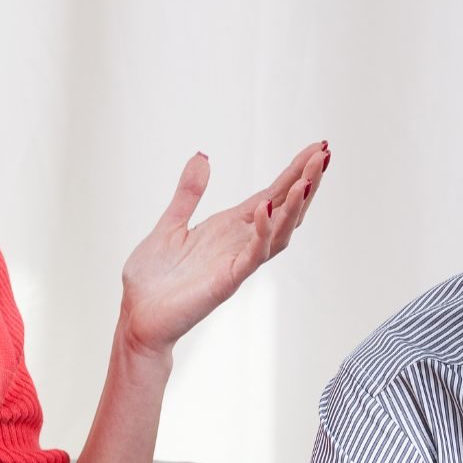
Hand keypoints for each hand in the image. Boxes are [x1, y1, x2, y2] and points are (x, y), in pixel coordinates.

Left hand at [116, 141, 330, 357]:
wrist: (137, 315)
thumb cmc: (152, 279)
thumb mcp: (170, 224)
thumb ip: (189, 193)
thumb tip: (202, 157)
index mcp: (229, 228)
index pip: (271, 195)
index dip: (294, 172)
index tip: (318, 147)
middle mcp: (239, 243)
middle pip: (284, 210)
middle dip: (305, 183)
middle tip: (324, 154)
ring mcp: (237, 262)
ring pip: (279, 233)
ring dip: (294, 206)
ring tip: (307, 180)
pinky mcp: (227, 281)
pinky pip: (252, 255)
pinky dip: (262, 232)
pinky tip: (265, 209)